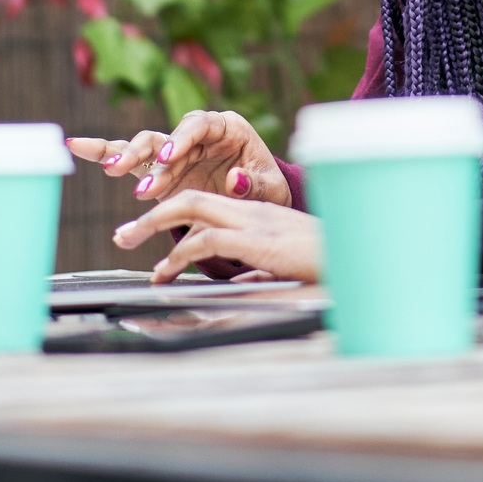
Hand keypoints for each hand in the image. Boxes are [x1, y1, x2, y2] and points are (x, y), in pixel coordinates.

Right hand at [66, 109, 291, 207]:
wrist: (257, 200)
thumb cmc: (267, 188)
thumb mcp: (270, 189)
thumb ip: (254, 184)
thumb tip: (235, 179)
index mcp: (226, 127)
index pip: (200, 124)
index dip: (183, 138)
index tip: (169, 157)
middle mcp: (197, 133)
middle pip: (166, 134)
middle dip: (151, 154)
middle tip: (139, 177)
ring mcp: (175, 150)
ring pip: (145, 146)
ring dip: (128, 158)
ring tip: (113, 171)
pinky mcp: (159, 167)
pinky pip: (128, 156)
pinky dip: (103, 151)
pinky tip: (76, 145)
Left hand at [114, 190, 322, 283]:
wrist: (360, 256)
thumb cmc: (328, 261)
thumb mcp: (284, 265)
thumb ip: (259, 269)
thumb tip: (242, 283)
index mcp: (256, 214)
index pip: (206, 204)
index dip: (174, 219)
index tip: (152, 241)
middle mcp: (251, 211)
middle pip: (191, 198)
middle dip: (151, 214)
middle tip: (122, 235)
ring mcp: (254, 222)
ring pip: (192, 209)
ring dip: (153, 225)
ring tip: (128, 241)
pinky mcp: (257, 239)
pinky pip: (208, 238)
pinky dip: (181, 252)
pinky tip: (167, 270)